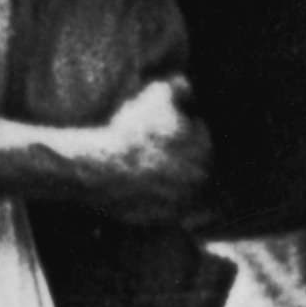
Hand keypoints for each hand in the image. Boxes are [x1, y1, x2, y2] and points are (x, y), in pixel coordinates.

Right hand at [100, 77, 210, 221]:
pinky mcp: (157, 220)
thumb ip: (179, 86)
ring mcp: (178, 204)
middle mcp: (197, 181)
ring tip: (139, 162)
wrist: (101, 169)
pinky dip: (149, 196)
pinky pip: (156, 205)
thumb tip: (187, 87)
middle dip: (175, 152)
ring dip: (163, 174)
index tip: (159, 122)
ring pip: (174, 184)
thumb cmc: (132, 131)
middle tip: (149, 142)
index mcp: (204, 150)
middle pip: (188, 160)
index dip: (179, 123)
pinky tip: (132, 182)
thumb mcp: (157, 93)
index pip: (198, 131)